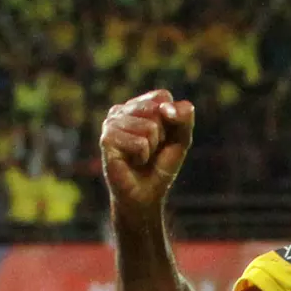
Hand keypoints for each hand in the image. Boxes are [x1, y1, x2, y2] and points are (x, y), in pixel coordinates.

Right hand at [99, 89, 196, 210]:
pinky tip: (132, 161)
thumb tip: (166, 109)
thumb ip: (184, 116)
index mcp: (139, 104)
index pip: (163, 97)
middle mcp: (122, 109)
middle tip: (151, 149)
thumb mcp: (181, 138)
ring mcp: (111, 122)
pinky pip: (140, 143)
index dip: (172, 119)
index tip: (164, 136)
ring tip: (141, 156)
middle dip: (162, 135)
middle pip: (157, 110)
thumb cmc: (161, 164)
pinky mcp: (107, 139)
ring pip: (150, 127)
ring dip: (152, 147)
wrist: (145, 194)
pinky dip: (143, 156)